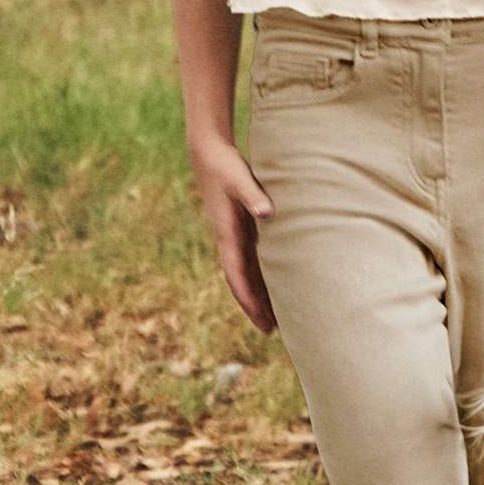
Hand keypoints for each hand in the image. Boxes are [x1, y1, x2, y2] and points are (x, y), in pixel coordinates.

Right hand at [190, 135, 277, 331]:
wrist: (208, 153)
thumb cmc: (226, 166)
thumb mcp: (241, 179)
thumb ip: (254, 196)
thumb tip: (267, 214)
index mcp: (227, 235)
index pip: (237, 275)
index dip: (249, 299)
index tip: (261, 319)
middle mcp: (228, 241)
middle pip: (241, 282)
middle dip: (254, 306)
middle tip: (271, 331)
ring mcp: (233, 237)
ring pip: (245, 273)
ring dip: (258, 294)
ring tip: (275, 317)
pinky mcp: (239, 229)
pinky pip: (250, 259)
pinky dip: (260, 276)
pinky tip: (274, 284)